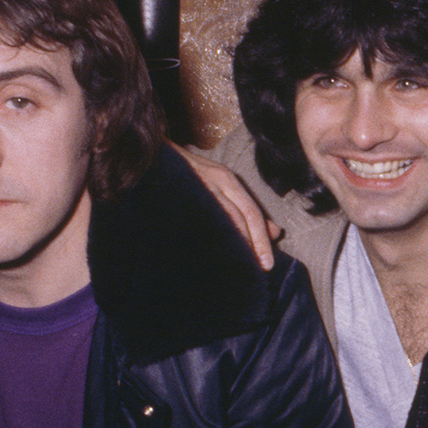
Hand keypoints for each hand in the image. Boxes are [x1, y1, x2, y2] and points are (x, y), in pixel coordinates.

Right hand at [175, 142, 276, 269]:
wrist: (152, 156)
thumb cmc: (192, 175)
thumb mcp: (223, 185)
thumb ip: (247, 209)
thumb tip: (276, 233)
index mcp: (226, 180)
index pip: (250, 213)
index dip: (261, 240)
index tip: (267, 265)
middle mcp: (212, 182)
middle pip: (237, 217)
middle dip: (249, 245)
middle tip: (254, 270)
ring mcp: (192, 189)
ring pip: (216, 221)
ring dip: (227, 246)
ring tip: (234, 268)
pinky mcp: (172, 198)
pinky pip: (190, 223)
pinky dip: (200, 242)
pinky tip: (203, 257)